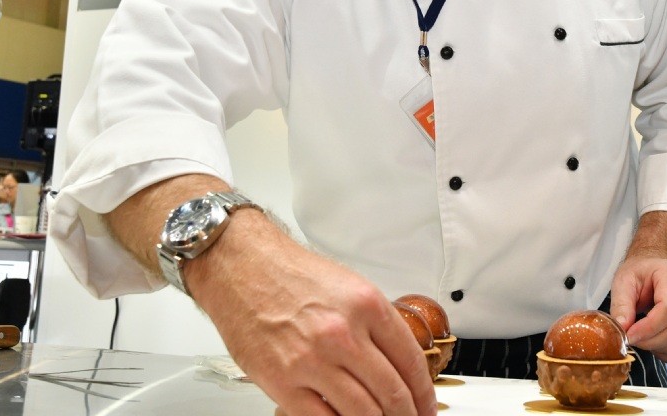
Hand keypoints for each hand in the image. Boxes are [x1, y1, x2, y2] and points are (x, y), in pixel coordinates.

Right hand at [187, 213, 436, 415]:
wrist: (240, 265)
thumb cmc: (289, 274)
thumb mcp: (348, 287)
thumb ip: (373, 326)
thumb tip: (396, 364)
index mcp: (367, 306)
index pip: (411, 362)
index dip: (424, 393)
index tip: (426, 406)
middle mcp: (344, 333)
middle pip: (392, 393)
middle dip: (407, 415)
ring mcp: (313, 361)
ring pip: (363, 412)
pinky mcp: (284, 382)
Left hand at [609, 253, 666, 362]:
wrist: (655, 271)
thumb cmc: (640, 274)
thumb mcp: (624, 281)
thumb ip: (621, 304)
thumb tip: (622, 328)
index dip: (649, 328)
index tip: (629, 336)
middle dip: (652, 341)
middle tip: (632, 339)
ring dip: (662, 349)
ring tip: (644, 340)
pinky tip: (656, 344)